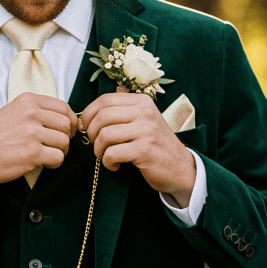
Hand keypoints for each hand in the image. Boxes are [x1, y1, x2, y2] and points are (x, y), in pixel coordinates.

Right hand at [0, 93, 76, 188]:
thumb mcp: (13, 112)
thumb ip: (35, 111)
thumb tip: (62, 117)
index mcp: (28, 101)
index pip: (63, 107)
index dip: (69, 121)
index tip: (65, 130)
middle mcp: (31, 114)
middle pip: (66, 124)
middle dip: (66, 138)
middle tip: (58, 146)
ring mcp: (31, 133)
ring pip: (64, 142)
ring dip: (61, 151)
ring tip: (49, 155)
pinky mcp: (32, 153)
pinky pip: (58, 157)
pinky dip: (55, 163)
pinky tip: (45, 163)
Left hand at [78, 91, 195, 205]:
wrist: (180, 167)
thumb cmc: (156, 145)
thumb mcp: (144, 121)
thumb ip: (123, 111)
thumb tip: (91, 111)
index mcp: (142, 101)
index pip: (104, 100)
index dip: (88, 114)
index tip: (86, 127)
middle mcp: (144, 112)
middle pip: (101, 116)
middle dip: (91, 133)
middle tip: (96, 145)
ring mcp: (146, 130)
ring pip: (104, 135)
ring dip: (99, 150)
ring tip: (106, 157)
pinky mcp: (144, 150)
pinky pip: (112, 153)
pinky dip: (108, 162)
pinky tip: (115, 165)